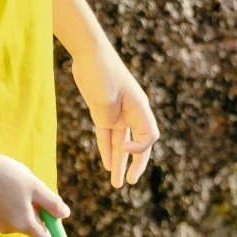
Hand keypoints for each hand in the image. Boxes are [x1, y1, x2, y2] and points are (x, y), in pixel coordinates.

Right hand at [0, 151, 69, 236]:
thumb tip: (65, 215)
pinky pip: (12, 213)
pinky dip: (16, 203)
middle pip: (34, 226)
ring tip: (20, 185)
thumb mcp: (36, 187)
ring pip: (22, 217)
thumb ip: (52, 203)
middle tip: (37, 189)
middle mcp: (11, 228)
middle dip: (40, 211)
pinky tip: (10, 186)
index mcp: (24, 224)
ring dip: (28, 205)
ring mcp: (0, 223)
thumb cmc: (8, 175)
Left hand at [72, 44, 159, 188]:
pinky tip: (107, 165)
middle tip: (131, 182)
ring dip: (119, 163)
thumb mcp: (105, 97)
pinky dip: (107, 150)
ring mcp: (117, 113)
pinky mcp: (103, 112)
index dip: (140, 150)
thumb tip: (110, 126)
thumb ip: (108, 117)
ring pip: (121, 144)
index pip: (149, 137)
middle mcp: (131, 113)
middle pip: (139, 145)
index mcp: (139, 108)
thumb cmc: (101, 71)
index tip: (124, 149)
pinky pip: (107, 136)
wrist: (88, 52)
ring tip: (117, 184)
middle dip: (135, 165)